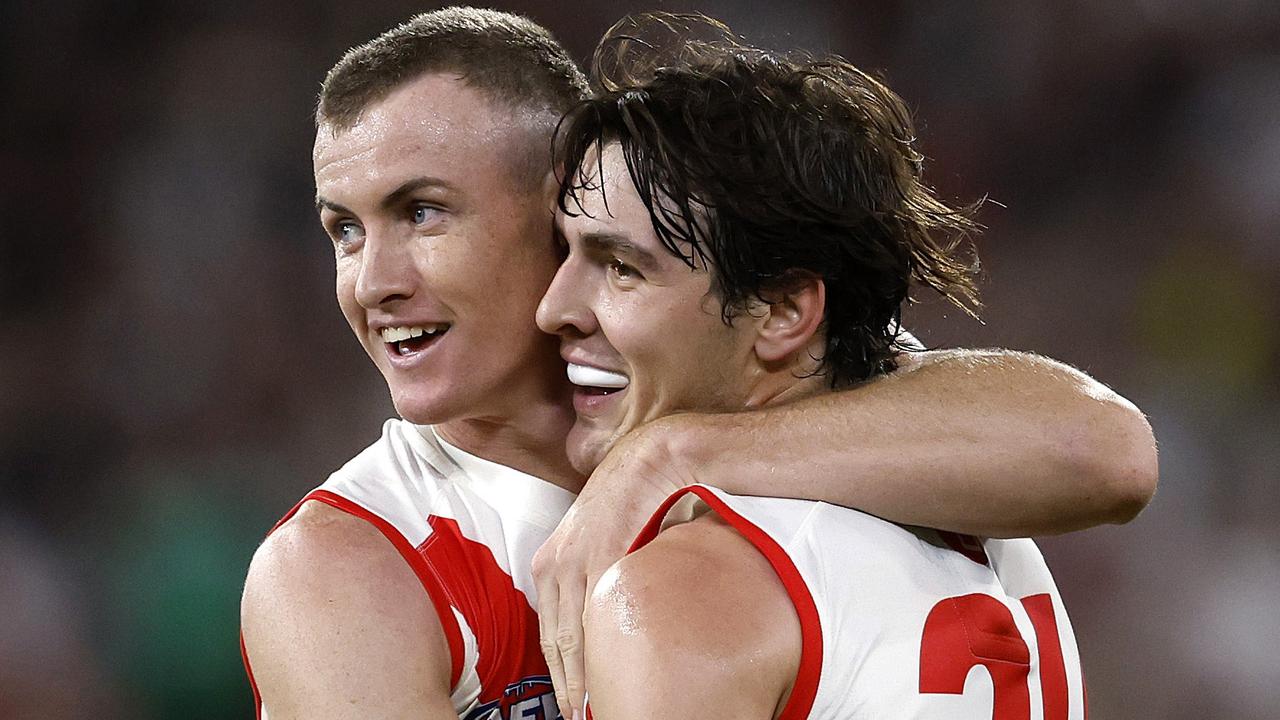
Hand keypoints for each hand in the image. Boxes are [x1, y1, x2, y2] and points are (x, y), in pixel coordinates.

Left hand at [533, 418, 695, 718]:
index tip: (569, 705)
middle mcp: (555, 564)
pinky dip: (607, 651)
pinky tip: (617, 675)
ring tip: (595, 710)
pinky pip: (603, 615)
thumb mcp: (601, 541)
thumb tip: (607, 619)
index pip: (550, 634)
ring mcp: (578, 561)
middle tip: (581, 718)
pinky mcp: (604, 556)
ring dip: (584, 680)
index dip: (559, 676)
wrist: (654, 459)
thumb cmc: (633, 499)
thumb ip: (596, 578)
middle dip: (568, 688)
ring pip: (576, 637)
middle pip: (557, 645)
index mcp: (549, 563)